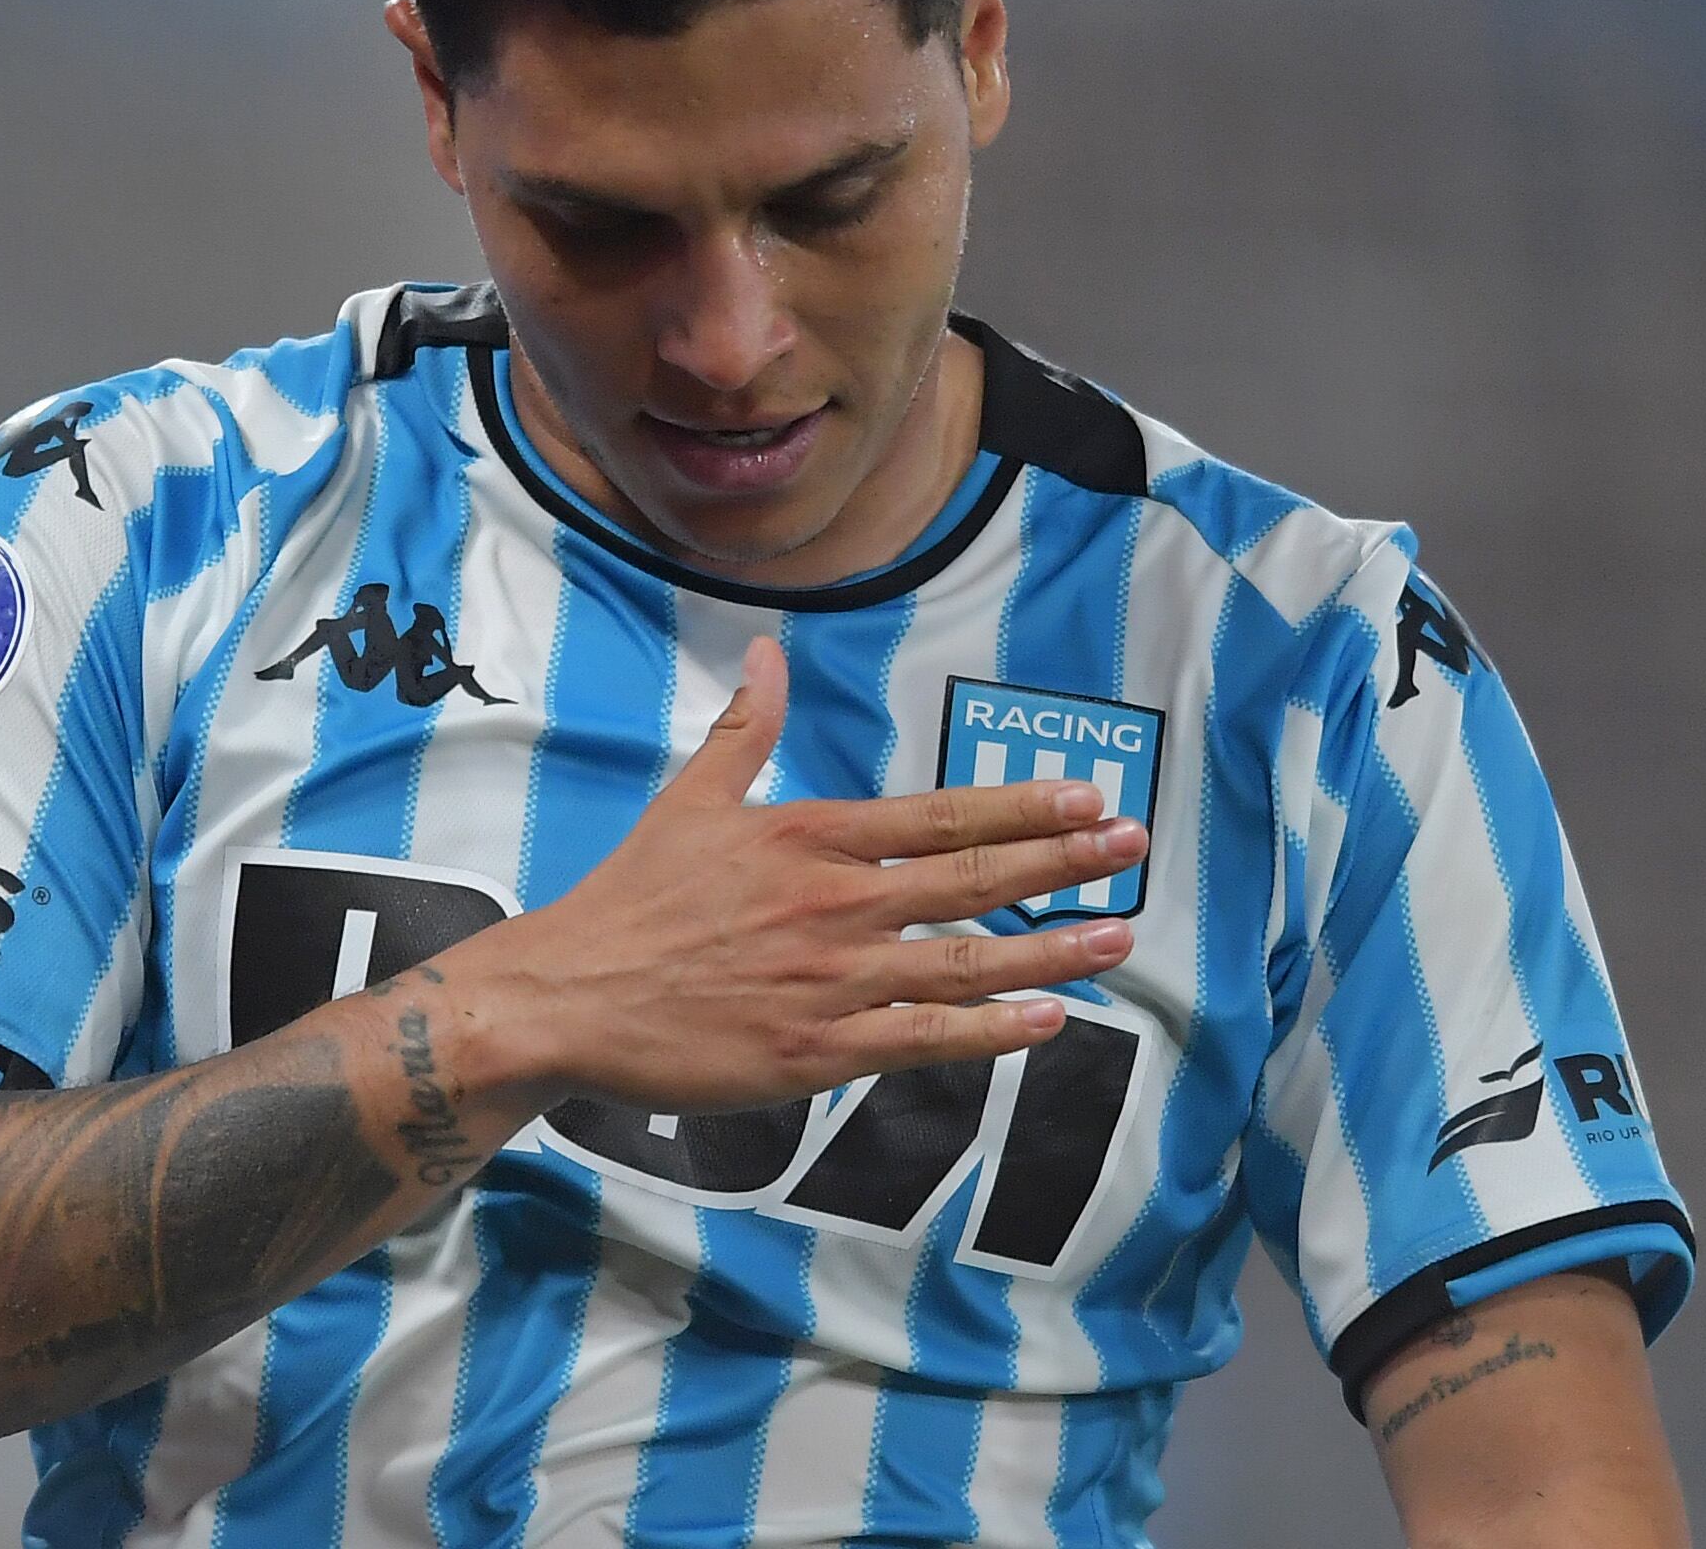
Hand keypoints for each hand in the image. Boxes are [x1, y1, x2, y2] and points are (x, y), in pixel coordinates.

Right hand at [449, 635, 1145, 1112]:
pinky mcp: (820, 1050)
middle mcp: (834, 904)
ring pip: (966, 963)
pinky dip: (992, 1031)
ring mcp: (832, 981)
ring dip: (1052, 950)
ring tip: (1116, 936)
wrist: (572, 994)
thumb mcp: (689, 800)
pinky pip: (925, 1039)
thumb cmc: (632, 899)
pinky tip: (1047, 1022)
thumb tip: (767, 654)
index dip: (1020, 807)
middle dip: (1063, 863)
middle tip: (1132, 848)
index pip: (938, 817)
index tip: (1087, 797)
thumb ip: (743, 729)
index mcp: (808, 838)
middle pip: (972, 881)